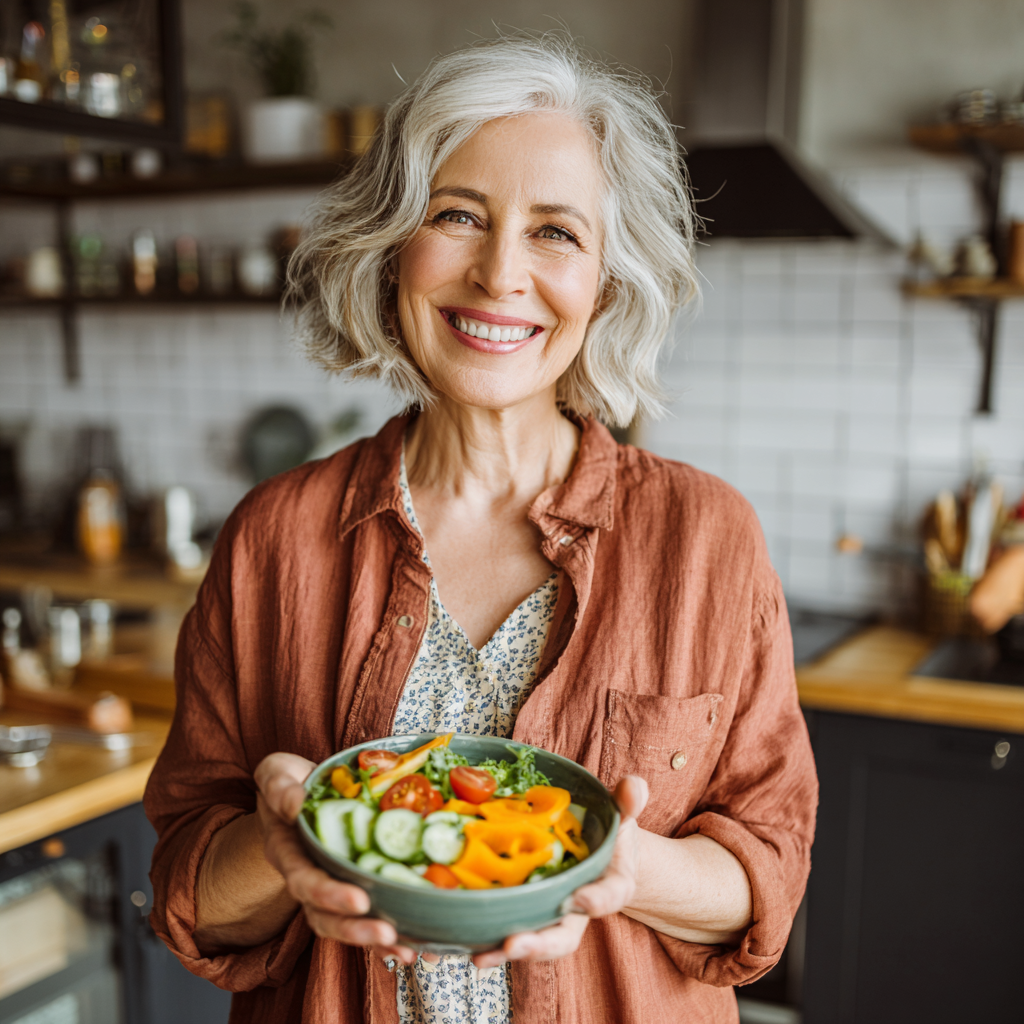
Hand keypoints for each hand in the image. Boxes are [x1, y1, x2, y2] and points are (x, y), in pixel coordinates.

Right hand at [255, 752, 418, 964]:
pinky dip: (389, 935)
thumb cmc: (287, 782)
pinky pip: (368, 915)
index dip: (330, 895)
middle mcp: (307, 877)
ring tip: (406, 949)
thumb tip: (295, 804)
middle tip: (387, 932)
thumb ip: (280, 788)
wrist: (298, 789)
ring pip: (346, 924)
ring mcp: (330, 885)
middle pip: (325, 916)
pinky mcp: (353, 885)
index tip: (359, 901)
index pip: (305, 882)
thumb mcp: (275, 775)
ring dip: (374, 940)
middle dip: (356, 929)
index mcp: (288, 853)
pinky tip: (416, 945)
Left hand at [472, 775, 648, 968]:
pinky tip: (463, 948)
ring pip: (531, 942)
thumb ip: (628, 800)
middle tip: (514, 944)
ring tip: (480, 957)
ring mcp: (548, 914)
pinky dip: (485, 942)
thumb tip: (633, 788)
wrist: (592, 845)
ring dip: (504, 951)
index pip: (609, 896)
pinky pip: (505, 932)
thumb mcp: (620, 810)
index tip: (579, 899)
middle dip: (539, 945)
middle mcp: (578, 909)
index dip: (596, 900)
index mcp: (610, 884)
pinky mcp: (524, 913)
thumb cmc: (607, 827)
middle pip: (563, 937)